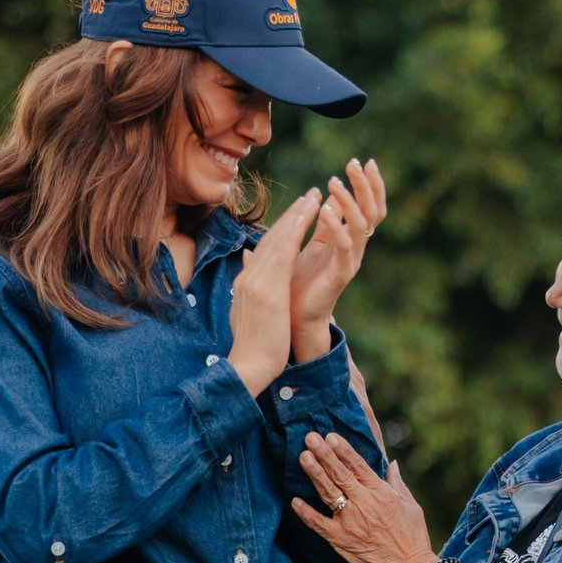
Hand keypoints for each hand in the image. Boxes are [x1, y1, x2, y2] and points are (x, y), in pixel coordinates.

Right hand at [228, 190, 321, 395]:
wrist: (247, 367)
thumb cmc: (253, 349)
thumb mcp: (249, 315)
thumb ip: (250, 290)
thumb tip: (248, 268)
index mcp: (247, 283)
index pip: (265, 249)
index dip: (283, 229)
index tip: (298, 214)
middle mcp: (250, 277)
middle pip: (272, 238)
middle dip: (293, 215)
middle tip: (310, 195)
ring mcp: (257, 281)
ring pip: (279, 238)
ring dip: (298, 215)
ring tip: (315, 197)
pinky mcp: (269, 289)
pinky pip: (285, 251)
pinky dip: (297, 230)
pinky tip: (310, 216)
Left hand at [289, 159, 387, 362]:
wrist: (293, 320)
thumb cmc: (297, 284)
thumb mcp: (309, 246)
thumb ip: (320, 225)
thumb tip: (324, 200)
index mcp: (347, 240)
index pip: (369, 207)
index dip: (370, 184)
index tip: (364, 161)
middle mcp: (354, 249)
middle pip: (373, 211)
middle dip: (366, 185)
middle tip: (357, 162)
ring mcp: (350, 261)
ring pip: (362, 225)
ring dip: (350, 200)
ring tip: (335, 181)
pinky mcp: (341, 274)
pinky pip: (344, 246)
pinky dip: (336, 226)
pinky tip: (324, 210)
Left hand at [291, 432, 434, 562]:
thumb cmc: (413, 538)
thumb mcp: (410, 505)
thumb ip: (396, 483)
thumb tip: (391, 463)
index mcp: (381, 493)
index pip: (358, 466)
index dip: (343, 450)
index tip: (331, 436)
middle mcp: (364, 504)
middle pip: (340, 474)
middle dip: (324, 454)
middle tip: (310, 438)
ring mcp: (350, 522)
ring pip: (328, 493)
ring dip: (315, 474)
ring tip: (303, 457)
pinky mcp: (340, 540)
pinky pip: (318, 524)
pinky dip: (306, 513)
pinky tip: (295, 501)